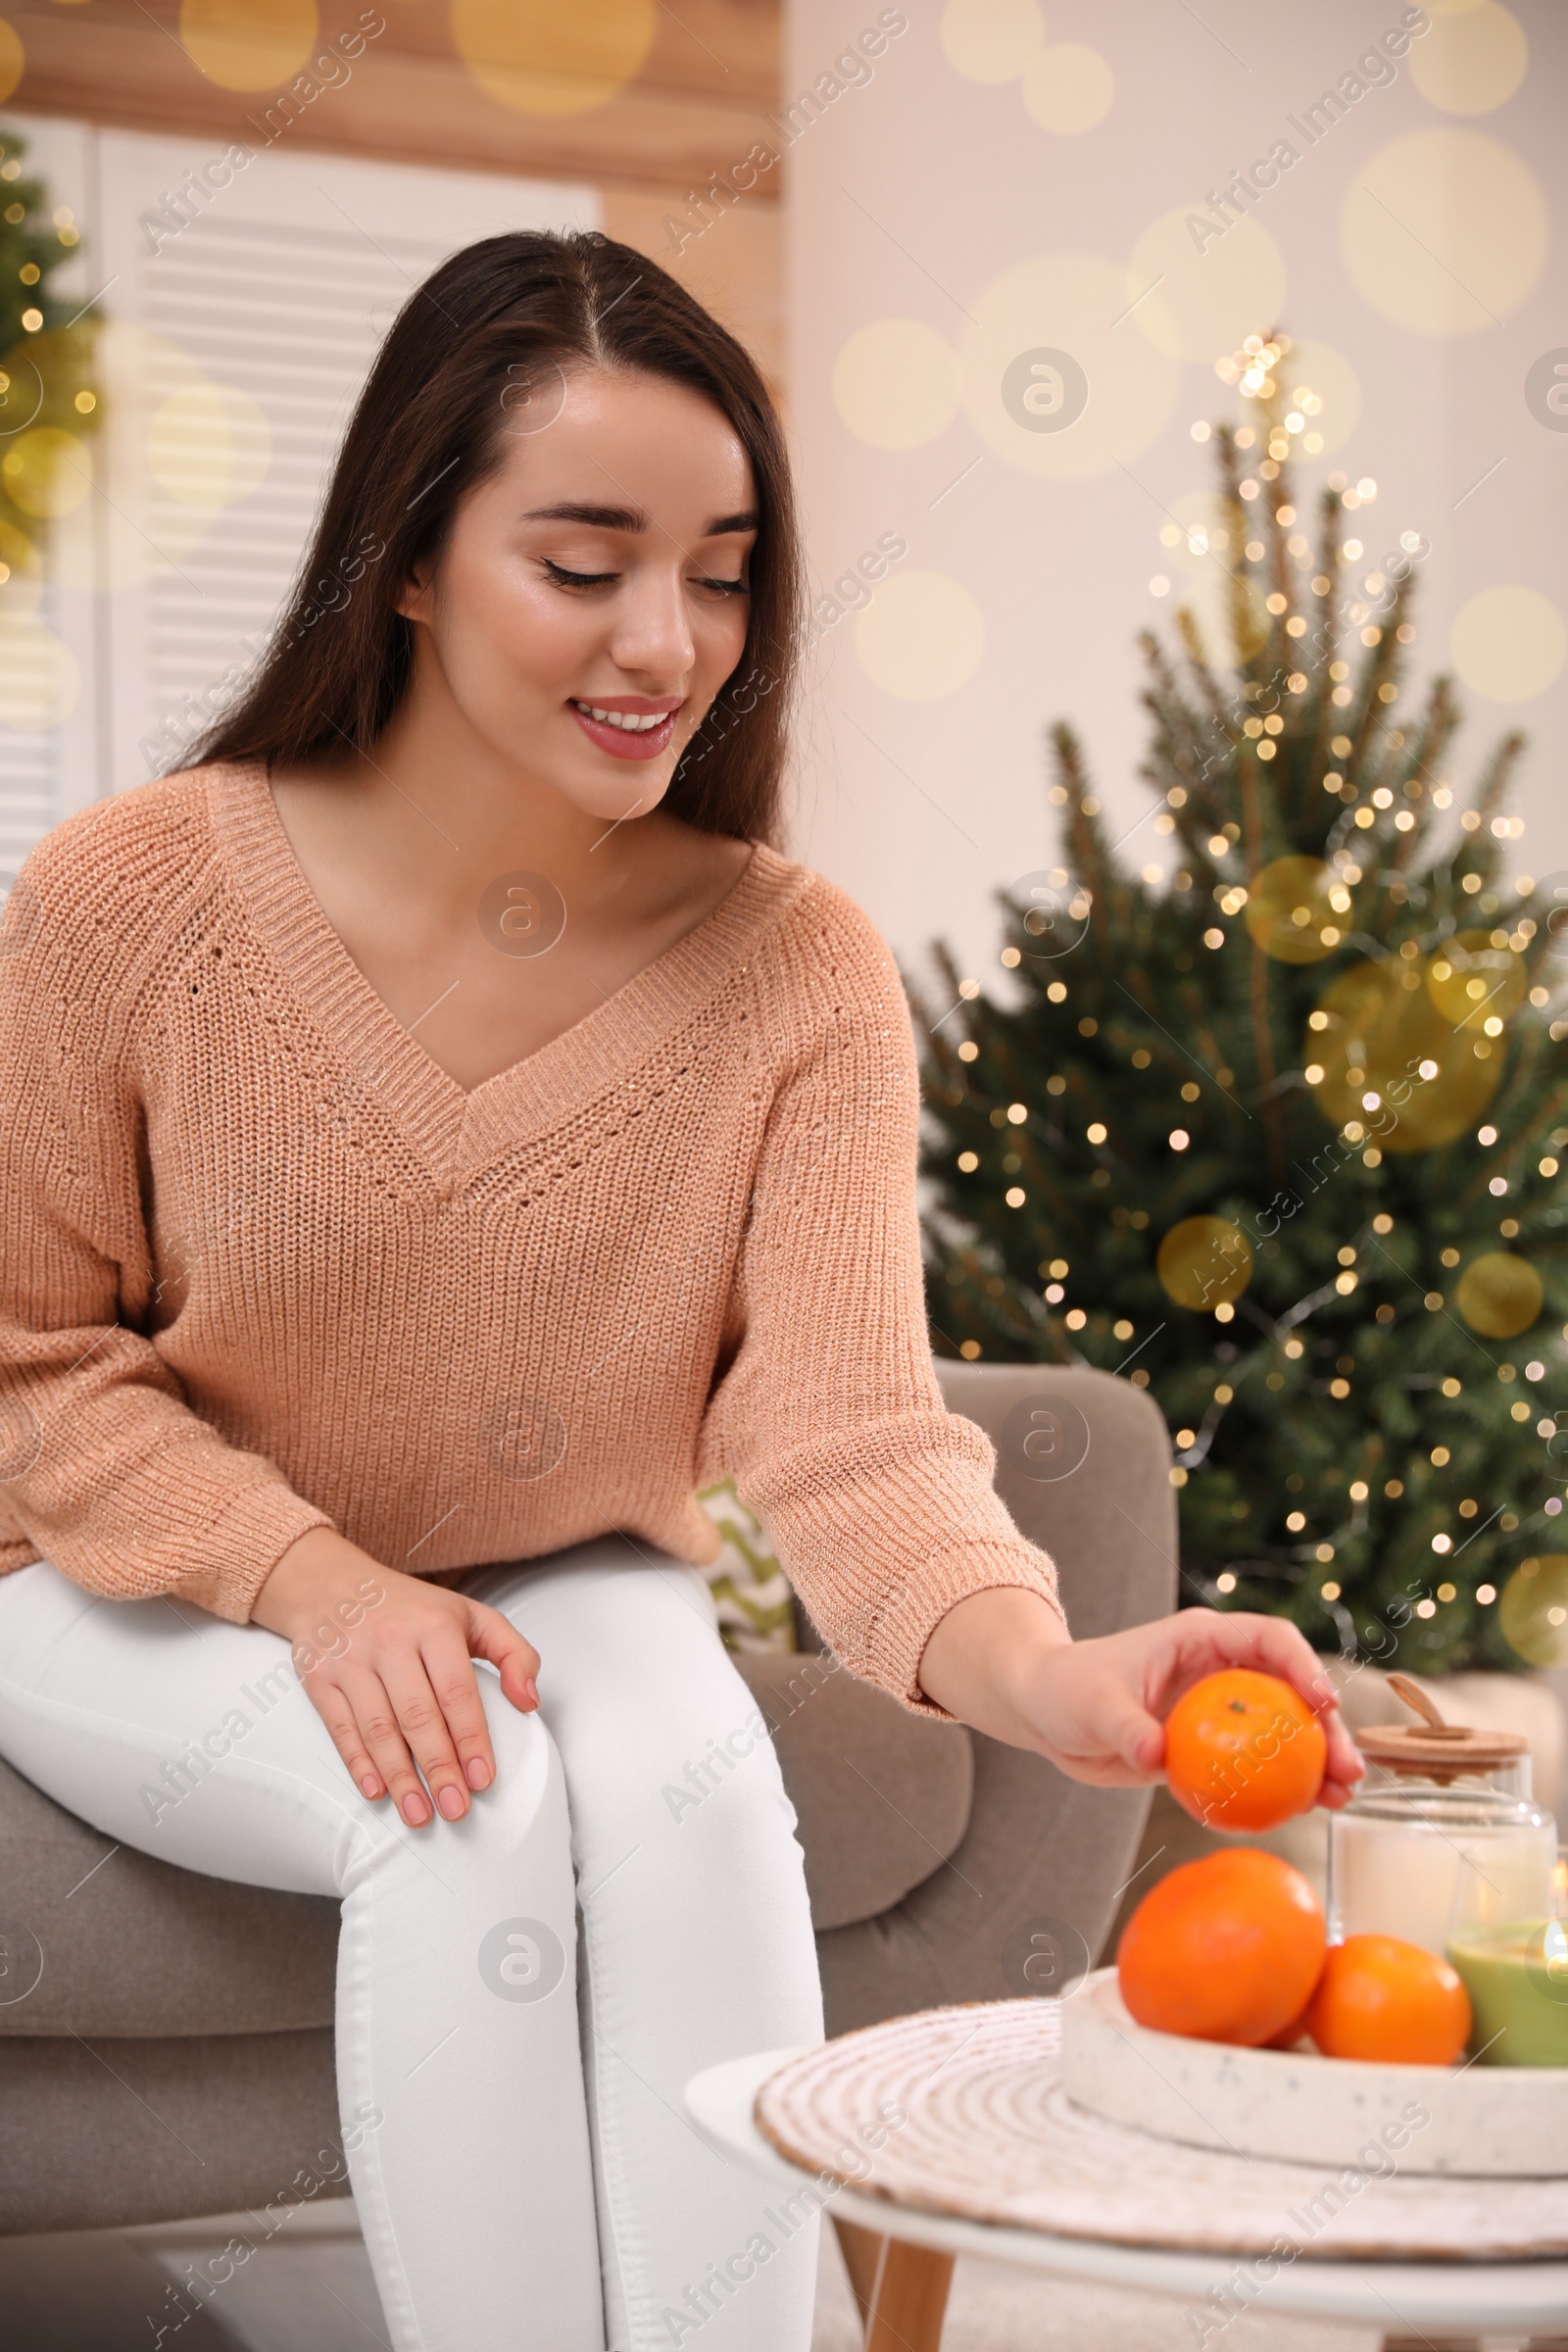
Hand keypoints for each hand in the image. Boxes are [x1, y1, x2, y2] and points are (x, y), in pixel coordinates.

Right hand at [252, 1526, 538, 1825]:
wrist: (334, 1585)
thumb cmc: (413, 1609)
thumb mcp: (472, 1615)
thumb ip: (514, 1653)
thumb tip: (530, 1701)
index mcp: (434, 1625)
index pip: (456, 1690)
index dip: (471, 1737)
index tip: (483, 1778)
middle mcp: (390, 1640)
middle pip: (418, 1714)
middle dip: (439, 1767)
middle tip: (456, 1807)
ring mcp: (351, 1659)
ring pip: (378, 1727)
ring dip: (400, 1776)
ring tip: (420, 1813)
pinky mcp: (320, 1677)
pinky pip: (340, 1727)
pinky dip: (358, 1762)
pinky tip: (376, 1791)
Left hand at [917, 1589, 1363, 1810]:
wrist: (1045, 1713)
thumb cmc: (1065, 1689)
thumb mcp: (1093, 1706)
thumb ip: (1127, 1728)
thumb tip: (1157, 1755)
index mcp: (1201, 1640)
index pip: (1268, 1640)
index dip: (1304, 1665)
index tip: (1324, 1701)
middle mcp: (1219, 1670)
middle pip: (1290, 1690)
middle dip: (1326, 1726)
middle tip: (1347, 1769)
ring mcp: (1218, 1710)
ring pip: (1282, 1730)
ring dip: (1315, 1761)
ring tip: (1341, 1796)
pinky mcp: (1207, 1747)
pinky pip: (1254, 1765)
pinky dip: (1281, 1785)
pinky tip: (1305, 1812)